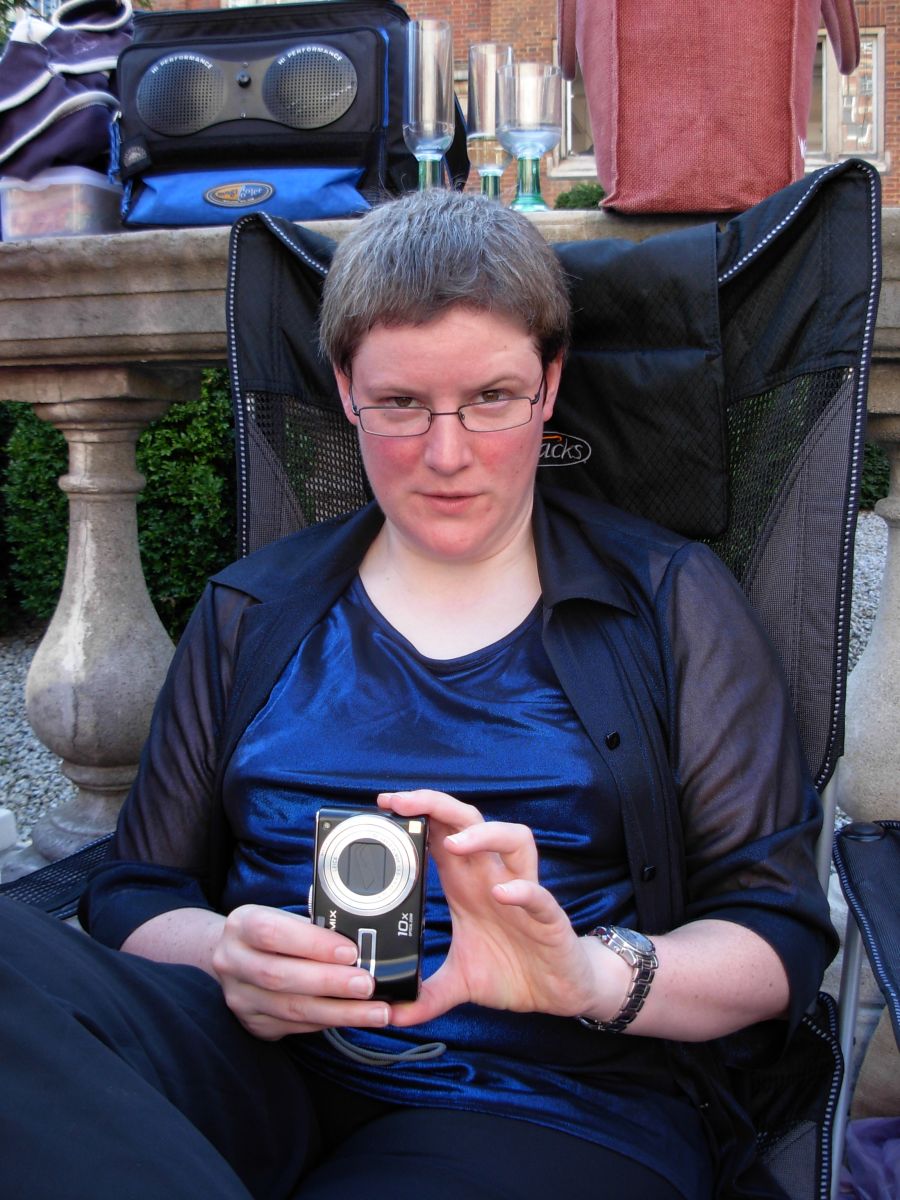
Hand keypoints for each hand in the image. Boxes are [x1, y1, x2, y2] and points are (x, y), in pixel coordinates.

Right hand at [210, 904, 390, 1040]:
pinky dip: (331, 1022)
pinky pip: (297, 1026)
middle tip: (368, 985)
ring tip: (378, 1012)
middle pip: (282, 977)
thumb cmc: (270, 933)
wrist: (232, 956)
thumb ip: (315, 926)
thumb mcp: (284, 917)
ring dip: (341, 1012)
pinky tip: (357, 1018)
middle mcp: (234, 962)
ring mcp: (241, 998)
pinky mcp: (254, 1023)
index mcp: (242, 925)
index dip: (313, 943)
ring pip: (293, 1009)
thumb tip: (364, 937)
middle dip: (331, 983)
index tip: (350, 951)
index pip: (274, 933)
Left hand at [377, 790, 624, 1026]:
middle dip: (438, 806)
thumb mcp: (459, 985)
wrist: (560, 993)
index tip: (386, 804)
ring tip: (456, 843)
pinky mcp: (549, 919)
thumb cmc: (513, 971)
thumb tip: (393, 1013)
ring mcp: (523, 894)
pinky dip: (522, 891)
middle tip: (404, 803)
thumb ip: (426, 994)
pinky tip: (503, 894)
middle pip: (471, 823)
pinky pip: (539, 895)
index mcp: (468, 886)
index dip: (418, 813)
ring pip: (514, 840)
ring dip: (485, 835)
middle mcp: (493, 880)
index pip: (442, 834)